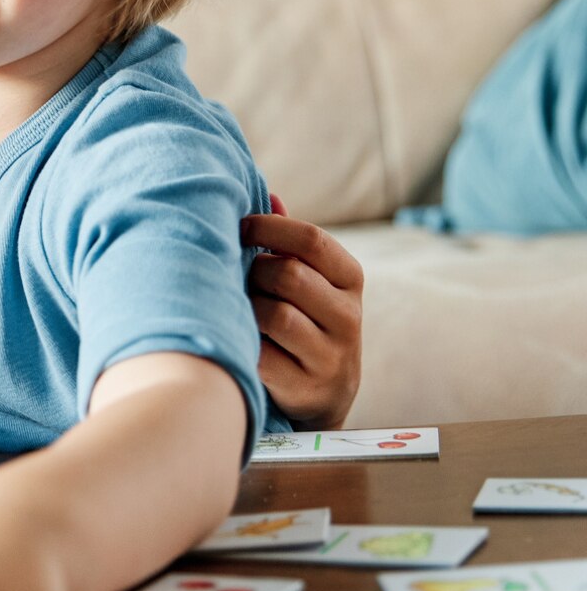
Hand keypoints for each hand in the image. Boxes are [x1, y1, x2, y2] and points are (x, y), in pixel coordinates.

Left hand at [242, 194, 363, 429]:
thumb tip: (269, 196)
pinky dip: (244, 343)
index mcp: (350, 279)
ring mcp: (332, 356)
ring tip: (243, 311)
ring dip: (247, 309)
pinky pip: (262, 355)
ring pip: (274, 315)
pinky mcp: (308, 389)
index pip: (312, 239)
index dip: (269, 227)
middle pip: (288, 275)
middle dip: (254, 272)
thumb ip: (289, 242)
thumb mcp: (307, 279)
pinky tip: (240, 340)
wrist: (322, 395)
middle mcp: (349, 317)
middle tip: (242, 279)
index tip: (240, 227)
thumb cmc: (302, 318)